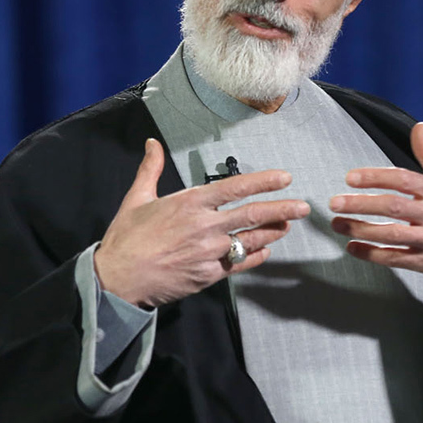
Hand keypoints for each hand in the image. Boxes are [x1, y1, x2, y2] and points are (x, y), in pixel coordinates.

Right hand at [94, 138, 309, 307]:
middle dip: (282, 209)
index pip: (235, 187)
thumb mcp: (137, 198)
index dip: (263, 181)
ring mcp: (209, 252)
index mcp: (190, 203)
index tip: (284, 177)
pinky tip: (265, 251)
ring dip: (272, 232)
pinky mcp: (208, 275)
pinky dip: (254, 257)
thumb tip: (152, 143)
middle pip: (252, 214)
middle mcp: (204, 226)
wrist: (118, 279)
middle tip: (304, 206)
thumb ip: (151, 169)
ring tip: (288, 225)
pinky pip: (239, 264)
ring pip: (250, 240)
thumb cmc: (126, 239)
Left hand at [328, 122, 422, 299]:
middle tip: (334, 202)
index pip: (404, 179)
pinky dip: (372, 254)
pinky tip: (353, 248)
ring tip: (338, 224)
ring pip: (391, 235)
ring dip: (360, 230)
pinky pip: (397, 259)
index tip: (351, 177)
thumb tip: (419, 126)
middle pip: (393, 207)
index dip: (376, 177)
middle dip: (361, 204)